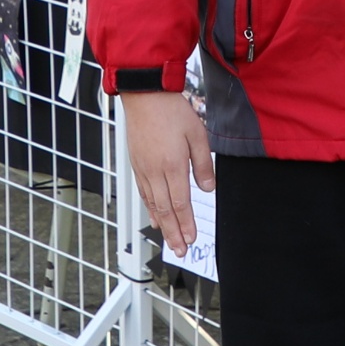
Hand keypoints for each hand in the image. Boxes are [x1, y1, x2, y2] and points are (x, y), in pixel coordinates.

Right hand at [119, 89, 214, 254]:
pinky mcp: (136, 164)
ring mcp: (143, 169)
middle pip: (165, 210)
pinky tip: (154, 216)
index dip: (186, 224)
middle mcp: (155, 172)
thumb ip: (203, 164)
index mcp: (173, 166)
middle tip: (180, 250)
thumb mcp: (197, 134)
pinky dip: (149, 209)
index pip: (181, 204)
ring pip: (153, 204)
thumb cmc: (171, 111)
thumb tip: (208, 189)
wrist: (145, 95)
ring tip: (169, 240)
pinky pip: (143, 193)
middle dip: (174, 233)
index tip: (191, 238)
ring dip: (162, 225)